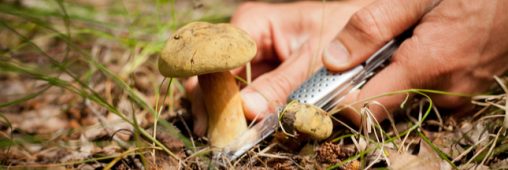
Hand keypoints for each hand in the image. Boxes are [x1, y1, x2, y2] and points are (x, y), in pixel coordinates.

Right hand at [185, 1, 370, 135]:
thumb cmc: (343, 36)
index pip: (218, 55)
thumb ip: (281, 87)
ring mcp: (251, 63)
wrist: (368, 38)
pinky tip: (240, 131)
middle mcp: (245, 41)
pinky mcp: (261, 81)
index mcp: (253, 24)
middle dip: (214, 103)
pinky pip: (243, 100)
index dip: (212, 85)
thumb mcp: (312, 63)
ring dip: (225, 114)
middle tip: (217, 132)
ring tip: (226, 136)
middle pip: (215, 74)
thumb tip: (246, 111)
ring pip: (224, 90)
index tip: (216, 115)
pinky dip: (241, 117)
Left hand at [323, 0, 507, 124]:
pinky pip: (424, 96)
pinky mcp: (465, 96)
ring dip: (392, 77)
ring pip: (402, 100)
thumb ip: (371, 28)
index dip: (339, 103)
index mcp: (426, 68)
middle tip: (373, 49)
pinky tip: (423, 51)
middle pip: (381, 106)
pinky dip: (413, 78)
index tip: (327, 87)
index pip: (366, 111)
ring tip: (406, 43)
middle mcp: (443, 93)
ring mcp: (457, 98)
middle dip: (366, 82)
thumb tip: (332, 60)